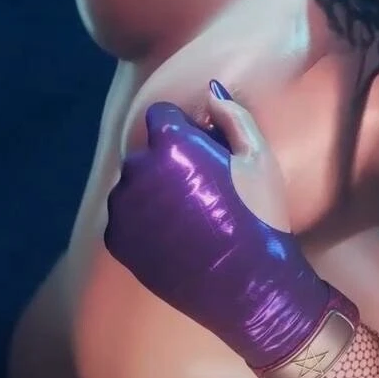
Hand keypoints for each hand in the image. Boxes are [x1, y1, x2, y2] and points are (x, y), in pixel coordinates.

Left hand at [104, 82, 353, 370]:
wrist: (249, 287)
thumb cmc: (260, 216)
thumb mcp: (258, 158)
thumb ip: (232, 116)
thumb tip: (210, 91)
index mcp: (171, 145)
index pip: (161, 116)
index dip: (186, 130)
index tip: (206, 153)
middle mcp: (137, 172)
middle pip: (146, 152)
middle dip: (168, 161)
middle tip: (203, 189)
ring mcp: (122, 209)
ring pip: (133, 186)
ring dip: (153, 192)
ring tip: (190, 217)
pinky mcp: (117, 241)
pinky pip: (125, 218)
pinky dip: (143, 222)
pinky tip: (176, 237)